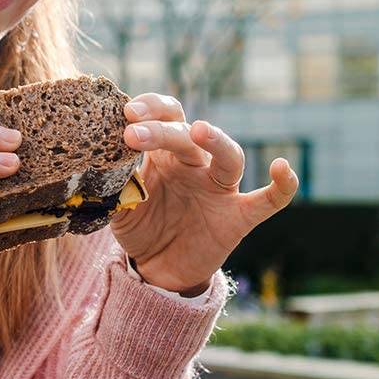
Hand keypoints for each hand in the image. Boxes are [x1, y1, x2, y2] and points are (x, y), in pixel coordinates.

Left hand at [110, 92, 298, 295]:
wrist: (157, 269)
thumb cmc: (139, 227)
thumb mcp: (119, 205)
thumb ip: (113, 183)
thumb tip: (97, 164)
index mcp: (164, 154)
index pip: (163, 117)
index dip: (148, 109)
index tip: (125, 112)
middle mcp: (194, 164)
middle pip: (186, 135)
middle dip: (161, 130)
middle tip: (132, 132)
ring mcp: (219, 189)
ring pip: (227, 157)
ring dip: (216, 141)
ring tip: (198, 130)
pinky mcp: (239, 217)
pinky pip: (268, 200)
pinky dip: (282, 185)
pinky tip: (282, 168)